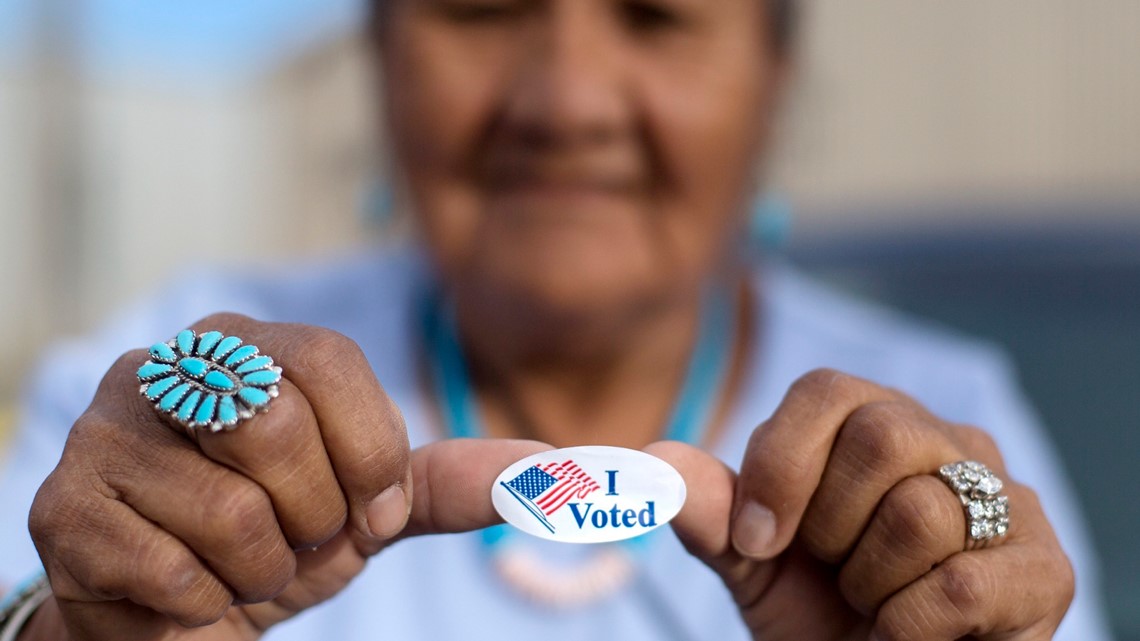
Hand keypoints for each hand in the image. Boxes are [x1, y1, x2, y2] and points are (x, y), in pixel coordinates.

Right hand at [26, 313, 548, 640]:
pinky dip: (203, 603)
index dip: (366, 453)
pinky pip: (170, 569)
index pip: (333, 362)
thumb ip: (458, 479)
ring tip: (239, 564)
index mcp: (254, 343)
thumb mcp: (374, 503)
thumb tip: (574, 463)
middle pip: (275, 425)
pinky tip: (184, 587)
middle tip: (295, 537)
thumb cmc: (282, 534)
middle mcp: (171, 363)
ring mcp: (106, 428)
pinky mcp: (63, 505)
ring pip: (229, 512)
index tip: (366, 508)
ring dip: (260, 570)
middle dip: (312, 515)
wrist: (180, 607)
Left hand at [650, 369, 1074, 640]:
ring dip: (869, 584)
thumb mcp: (751, 560)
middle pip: (881, 436)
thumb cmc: (817, 610)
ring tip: (875, 603)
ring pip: (921, 513)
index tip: (757, 539)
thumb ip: (707, 507)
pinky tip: (906, 637)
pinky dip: (906, 629)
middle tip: (833, 570)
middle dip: (830, 526)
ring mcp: (1006, 498)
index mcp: (872, 420)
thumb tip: (645, 459)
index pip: (824, 391)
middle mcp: (945, 441)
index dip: (779, 466)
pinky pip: (958, 585)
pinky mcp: (1044, 568)